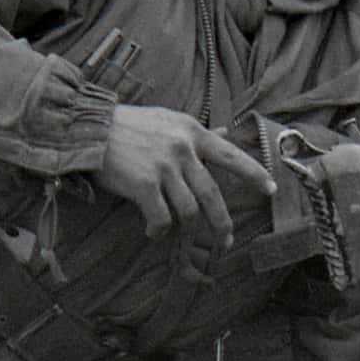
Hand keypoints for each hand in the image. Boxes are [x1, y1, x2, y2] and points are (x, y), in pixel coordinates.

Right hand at [93, 106, 271, 281]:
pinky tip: (152, 231)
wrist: (88, 128)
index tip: (271, 188)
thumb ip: (195, 132)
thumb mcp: (167, 121)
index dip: (254, 174)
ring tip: (177, 237)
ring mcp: (164, 167)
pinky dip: (159, 230)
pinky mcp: (144, 184)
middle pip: (213, 194)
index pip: (231, 155)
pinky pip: (162, 218)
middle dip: (223, 222)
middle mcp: (183, 148)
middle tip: (226, 240)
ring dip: (185, 231)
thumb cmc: (127, 126)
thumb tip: (226, 132)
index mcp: (191, 131)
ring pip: (189, 210)